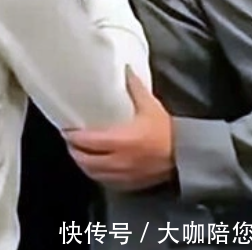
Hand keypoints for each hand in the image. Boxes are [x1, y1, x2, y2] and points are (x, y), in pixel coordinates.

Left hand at [65, 69, 173, 191]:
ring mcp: (123, 175)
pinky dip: (96, 175)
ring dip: (83, 164)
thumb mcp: (150, 106)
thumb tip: (126, 68)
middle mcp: (118, 160)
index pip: (87, 141)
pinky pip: (105, 182)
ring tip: (78, 153)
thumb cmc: (166, 130)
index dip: (73, 136)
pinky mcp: (129, 184)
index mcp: (120, 140)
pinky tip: (95, 168)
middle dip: (74, 150)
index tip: (66, 129)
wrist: (185, 155)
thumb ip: (135, 87)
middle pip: (85, 160)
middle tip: (70, 141)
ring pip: (93, 173)